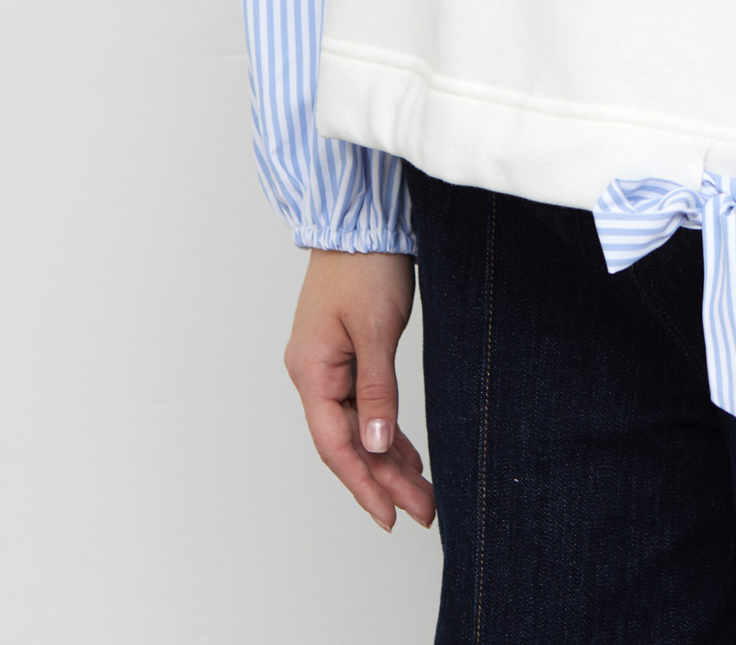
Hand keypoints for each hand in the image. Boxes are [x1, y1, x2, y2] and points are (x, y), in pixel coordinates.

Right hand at [284, 248, 435, 532]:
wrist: (362, 219)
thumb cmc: (364, 265)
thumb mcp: (377, 330)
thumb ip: (377, 390)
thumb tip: (377, 446)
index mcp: (312, 372)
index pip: (336, 445)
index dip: (364, 484)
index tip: (390, 517)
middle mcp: (313, 374)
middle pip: (348, 442)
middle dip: (384, 479)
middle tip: (423, 511)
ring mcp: (328, 365)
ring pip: (358, 427)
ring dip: (388, 459)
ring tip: (422, 493)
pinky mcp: (345, 354)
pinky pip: (363, 405)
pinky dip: (386, 430)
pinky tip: (406, 454)